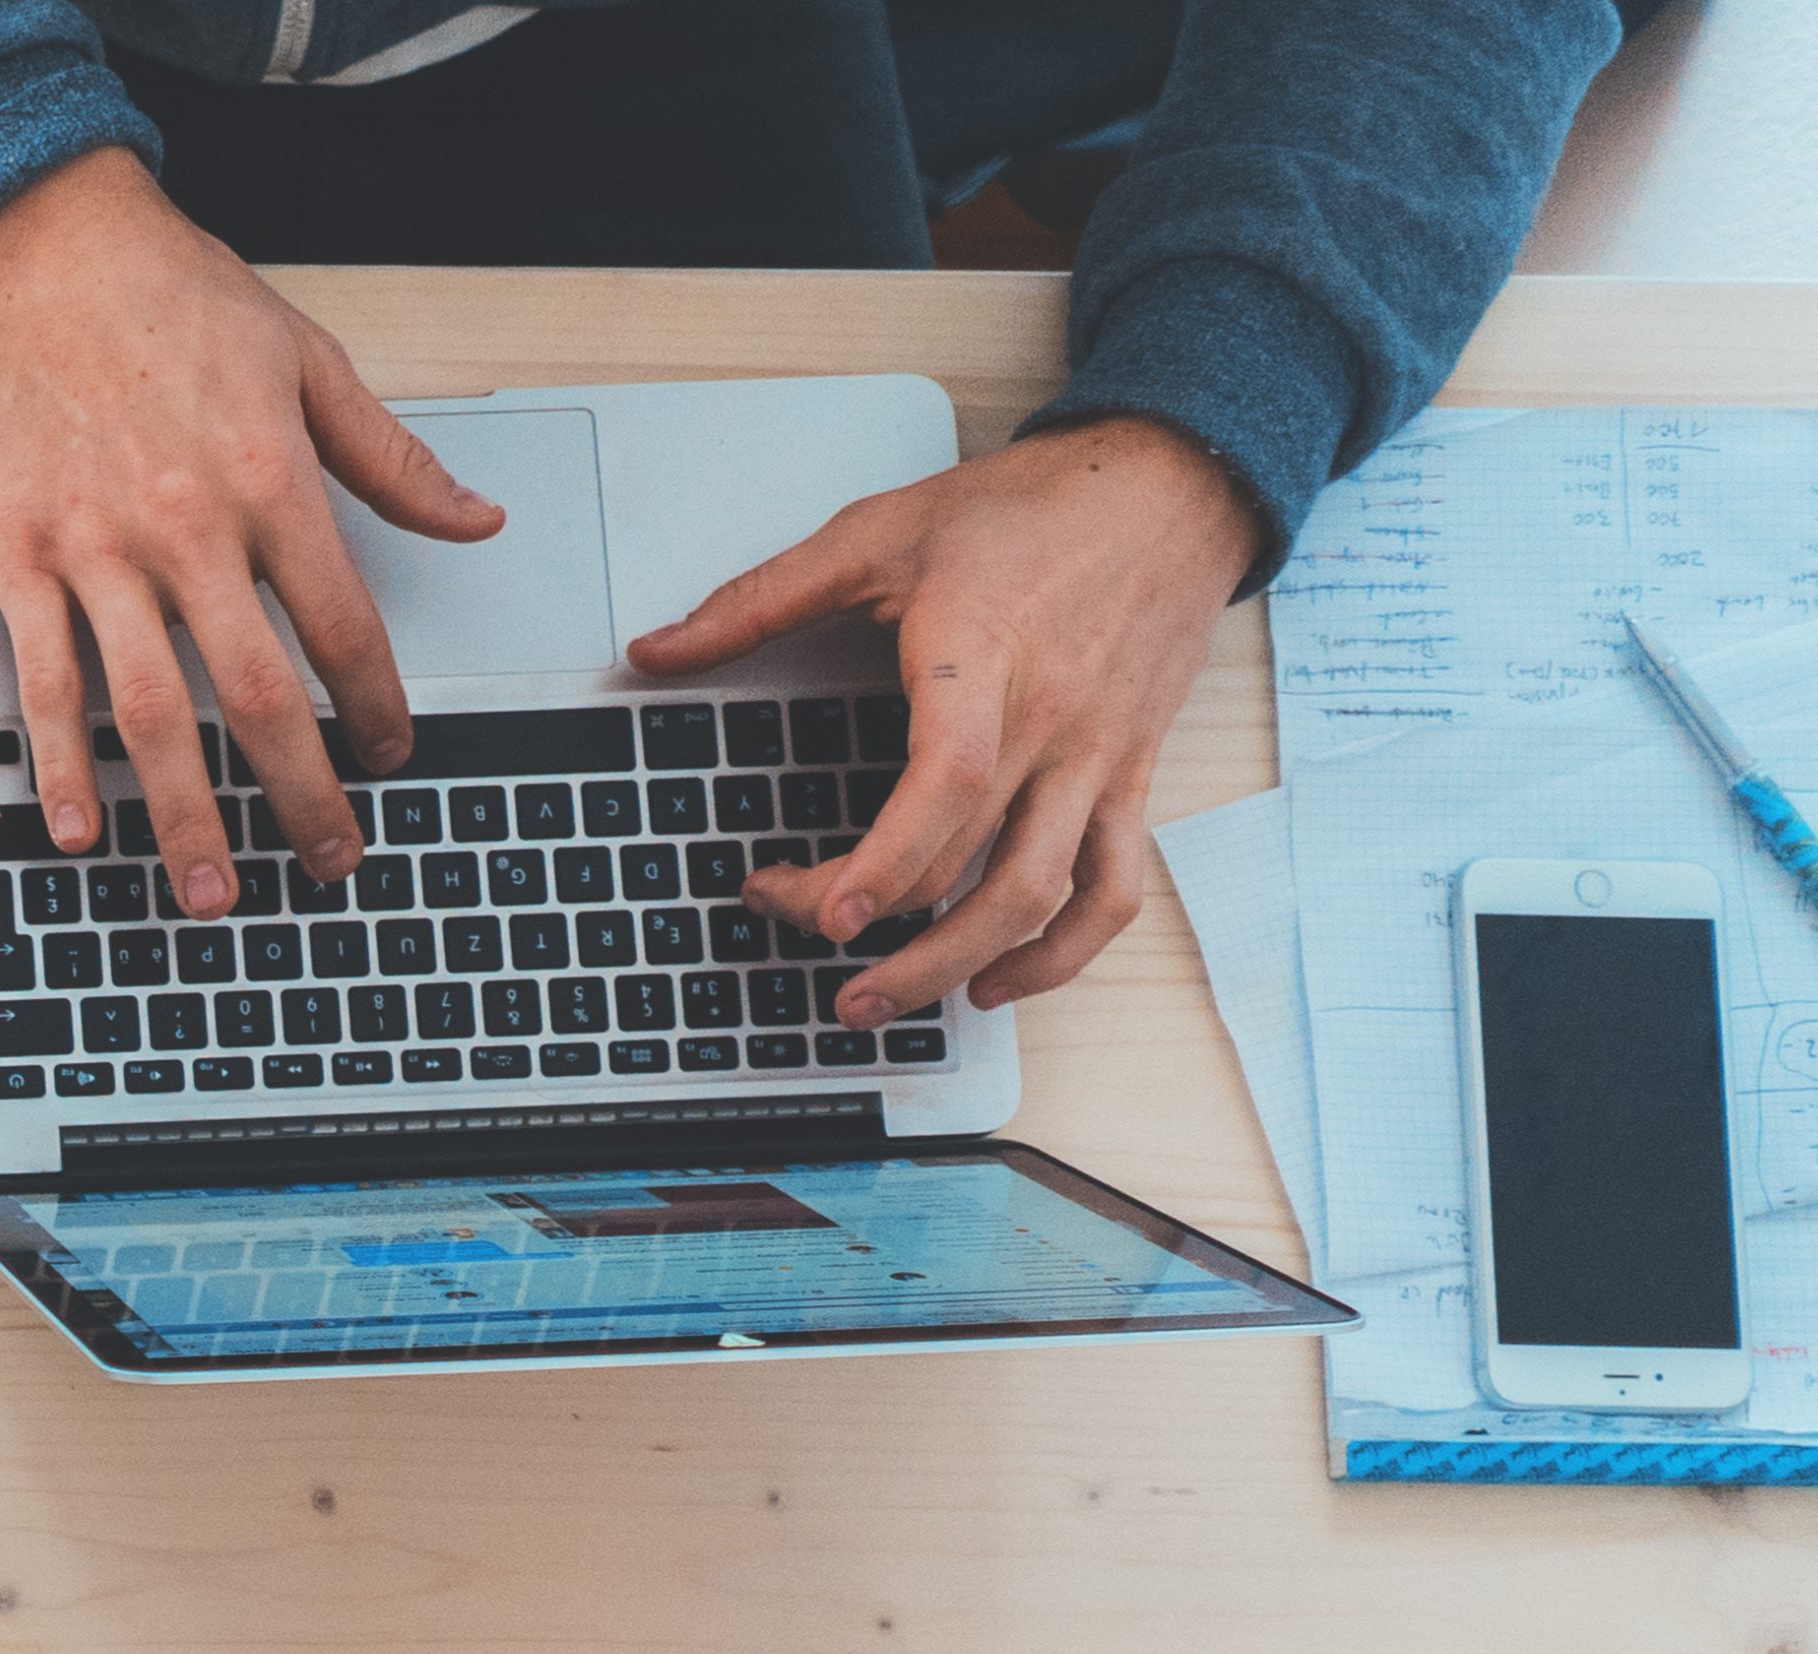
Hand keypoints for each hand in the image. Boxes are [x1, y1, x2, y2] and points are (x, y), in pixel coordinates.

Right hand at [0, 147, 504, 913]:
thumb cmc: (177, 299)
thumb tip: (479, 519)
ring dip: (186, 813)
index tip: (393, 752)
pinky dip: (63, 762)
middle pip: (260, 694)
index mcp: (269, 483)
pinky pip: (45, 679)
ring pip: (153, 711)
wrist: (42, 245)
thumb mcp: (311, 361)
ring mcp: (96, 549)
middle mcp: (186, 528)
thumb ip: (395, 459)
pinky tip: (83, 829)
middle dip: (302, 793)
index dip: (376, 704)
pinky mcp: (20, 555)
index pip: (342, 626)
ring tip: (216, 891)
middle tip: (330, 859)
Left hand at [629, 415, 1258, 1024]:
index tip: (824, 913)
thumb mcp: (877, 532)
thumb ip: (758, 600)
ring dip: (961, 967)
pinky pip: (1111, 892)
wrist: (1163, 489)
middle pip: (973, 863)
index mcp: (983, 657)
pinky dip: (1060, 955)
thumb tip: (654, 651)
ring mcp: (1095, 761)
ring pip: (1043, 898)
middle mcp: (1050, 722)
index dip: (887, 862)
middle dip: (877, 923)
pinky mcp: (1128, 779)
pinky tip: (995, 980)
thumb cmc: (1024, 510)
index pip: (948, 783)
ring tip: (881, 1000)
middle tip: (797, 935)